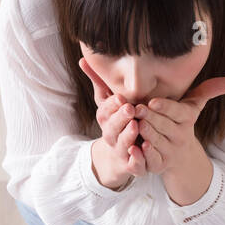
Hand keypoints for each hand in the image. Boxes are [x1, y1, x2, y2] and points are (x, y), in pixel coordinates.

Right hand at [79, 57, 145, 188]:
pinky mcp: (131, 166)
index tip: (120, 97)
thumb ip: (99, 82)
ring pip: (122, 144)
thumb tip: (83, 59)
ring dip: (128, 136)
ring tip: (136, 126)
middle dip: (120, 118)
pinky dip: (137, 160)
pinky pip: (133, 164)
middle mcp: (111, 135)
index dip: (112, 105)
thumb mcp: (107, 103)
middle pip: (112, 127)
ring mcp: (120, 151)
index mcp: (106, 119)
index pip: (106, 110)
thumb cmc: (116, 123)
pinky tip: (141, 151)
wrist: (118, 158)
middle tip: (130, 108)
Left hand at [132, 77, 224, 179]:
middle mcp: (180, 137)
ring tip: (135, 125)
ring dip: (146, 134)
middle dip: (150, 117)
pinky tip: (136, 147)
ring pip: (157, 142)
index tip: (153, 101)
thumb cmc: (180, 123)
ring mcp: (170, 152)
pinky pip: (152, 160)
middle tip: (137, 109)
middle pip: (164, 126)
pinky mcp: (160, 166)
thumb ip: (207, 91)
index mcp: (187, 119)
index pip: (177, 112)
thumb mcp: (193, 107)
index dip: (165, 107)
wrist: (180, 156)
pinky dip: (144, 155)